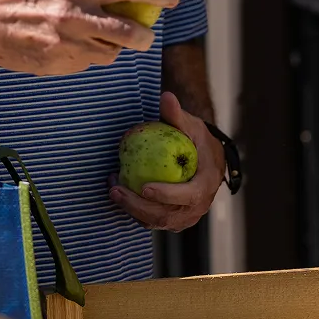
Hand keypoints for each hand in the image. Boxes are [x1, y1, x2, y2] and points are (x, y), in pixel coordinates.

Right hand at [0, 0, 178, 75]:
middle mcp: (71, 18)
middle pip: (126, 33)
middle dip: (145, 35)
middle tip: (148, 32)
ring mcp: (62, 45)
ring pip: (106, 53)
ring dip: (116, 48)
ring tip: (115, 40)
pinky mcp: (53, 65)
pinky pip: (83, 64)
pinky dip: (88, 56)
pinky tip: (85, 48)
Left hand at [109, 91, 225, 230]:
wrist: (203, 158)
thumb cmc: (196, 139)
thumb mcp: (190, 125)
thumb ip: (177, 115)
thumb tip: (165, 97)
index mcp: (206, 184)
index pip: (189, 195)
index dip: (168, 195)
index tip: (145, 187)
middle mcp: (197, 206)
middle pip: (167, 215)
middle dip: (138, 205)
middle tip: (116, 189)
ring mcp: (184, 216)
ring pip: (156, 221)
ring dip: (131, 209)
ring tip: (113, 188)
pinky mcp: (172, 219)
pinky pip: (151, 220)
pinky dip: (133, 210)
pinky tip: (118, 191)